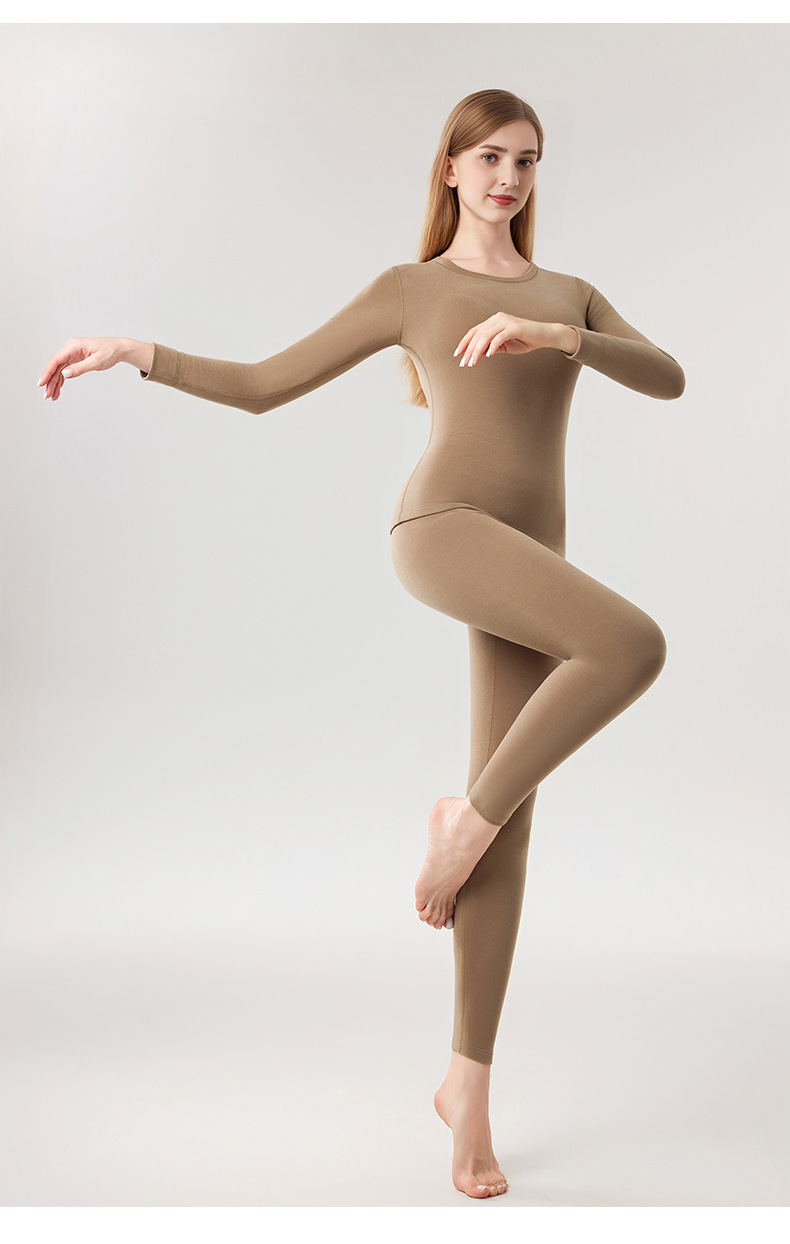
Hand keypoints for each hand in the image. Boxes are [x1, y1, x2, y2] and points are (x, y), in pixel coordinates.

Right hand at [37, 336, 129, 401]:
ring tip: (52, 395)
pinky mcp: (76, 357)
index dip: (47, 372)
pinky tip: (59, 388)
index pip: (56, 360)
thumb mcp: (96, 362)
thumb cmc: (109, 352)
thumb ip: (80, 368)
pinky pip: (65, 368)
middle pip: (55, 366)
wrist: (118, 348)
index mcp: (74, 346)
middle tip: (47, 395)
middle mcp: (70, 348)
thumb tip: (65, 374)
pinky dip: (61, 379)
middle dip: (50, 381)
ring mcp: (72, 353)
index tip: (42, 384)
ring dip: (55, 382)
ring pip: (59, 369)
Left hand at [454, 314, 569, 365]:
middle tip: (464, 364)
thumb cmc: (524, 340)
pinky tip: (488, 356)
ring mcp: (506, 321)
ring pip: (486, 336)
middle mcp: (497, 318)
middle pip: (478, 334)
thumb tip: (475, 355)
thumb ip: (489, 348)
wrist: (544, 335)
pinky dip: (493, 346)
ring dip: (477, 350)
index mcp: (493, 321)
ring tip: (473, 363)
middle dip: (469, 350)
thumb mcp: (503, 346)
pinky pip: (500, 337)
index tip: (457, 355)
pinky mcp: (515, 327)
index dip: (464, 343)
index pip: (474, 331)